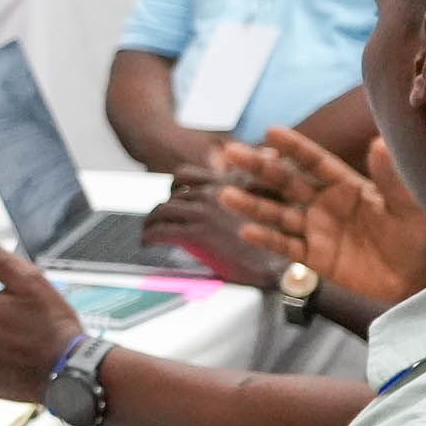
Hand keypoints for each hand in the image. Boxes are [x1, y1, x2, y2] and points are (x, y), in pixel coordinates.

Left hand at [139, 154, 282, 288]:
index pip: (186, 174)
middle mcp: (215, 193)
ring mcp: (204, 212)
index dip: (173, 186)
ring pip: (162, 211)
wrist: (277, 266)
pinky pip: (161, 231)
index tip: (169, 195)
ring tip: (149, 232)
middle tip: (157, 221)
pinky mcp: (196, 233)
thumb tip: (265, 159)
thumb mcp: (270, 202)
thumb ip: (256, 186)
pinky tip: (149, 243)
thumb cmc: (276, 239)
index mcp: (230, 183)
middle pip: (173, 196)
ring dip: (151, 222)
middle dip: (163, 209)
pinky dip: (149, 236)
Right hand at [215, 127, 425, 304]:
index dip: (294, 147)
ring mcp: (317, 230)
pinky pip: (286, 246)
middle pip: (287, 183)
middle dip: (259, 169)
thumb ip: (390, 178)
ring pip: (278, 213)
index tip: (271, 131)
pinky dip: (267, 239)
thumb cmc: (415, 235)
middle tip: (232, 153)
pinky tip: (247, 230)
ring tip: (226, 195)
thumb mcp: (406, 206)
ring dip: (253, 204)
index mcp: (345, 186)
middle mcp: (324, 204)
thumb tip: (379, 142)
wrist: (416, 276)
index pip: (314, 162)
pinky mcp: (315, 257)